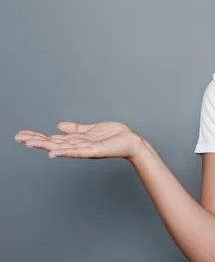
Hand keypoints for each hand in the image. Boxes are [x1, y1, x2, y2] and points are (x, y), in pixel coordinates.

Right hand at [14, 121, 142, 159]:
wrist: (131, 142)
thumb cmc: (114, 136)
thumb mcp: (92, 130)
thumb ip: (76, 129)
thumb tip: (58, 126)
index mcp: (77, 141)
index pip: (53, 139)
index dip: (37, 137)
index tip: (21, 135)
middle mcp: (78, 146)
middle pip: (53, 144)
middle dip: (35, 141)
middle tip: (17, 138)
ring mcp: (86, 149)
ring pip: (61, 148)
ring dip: (45, 146)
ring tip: (29, 143)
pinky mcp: (95, 150)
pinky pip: (77, 151)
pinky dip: (64, 152)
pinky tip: (53, 152)